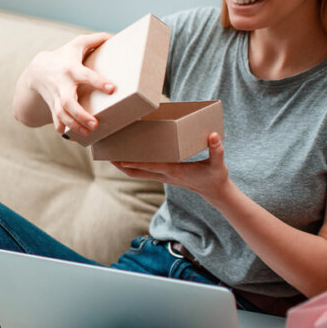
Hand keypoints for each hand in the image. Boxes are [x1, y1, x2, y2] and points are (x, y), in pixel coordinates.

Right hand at [23, 32, 115, 136]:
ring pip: (61, 113)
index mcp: (71, 68)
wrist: (38, 70)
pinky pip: (55, 118)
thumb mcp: (78, 43)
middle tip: (94, 123)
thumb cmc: (65, 55)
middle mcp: (62, 84)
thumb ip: (97, 39)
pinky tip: (67, 134)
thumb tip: (116, 36)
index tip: (112, 89)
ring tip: (88, 132)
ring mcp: (56, 96)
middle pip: (68, 101)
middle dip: (80, 114)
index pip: (85, 75)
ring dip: (73, 124)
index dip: (98, 82)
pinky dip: (60, 126)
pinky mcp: (52, 105)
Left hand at [112, 132, 231, 204]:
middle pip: (139, 172)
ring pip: (140, 173)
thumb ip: (217, 150)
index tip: (122, 160)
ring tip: (111, 157)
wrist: (215, 192)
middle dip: (123, 165)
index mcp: (176, 171)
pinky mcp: (165, 176)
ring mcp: (164, 177)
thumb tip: (214, 135)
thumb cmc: (216, 177)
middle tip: (108, 156)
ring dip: (125, 166)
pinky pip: (145, 172)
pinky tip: (127, 160)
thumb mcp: (219, 164)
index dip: (137, 163)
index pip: (153, 167)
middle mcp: (166, 175)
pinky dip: (134, 166)